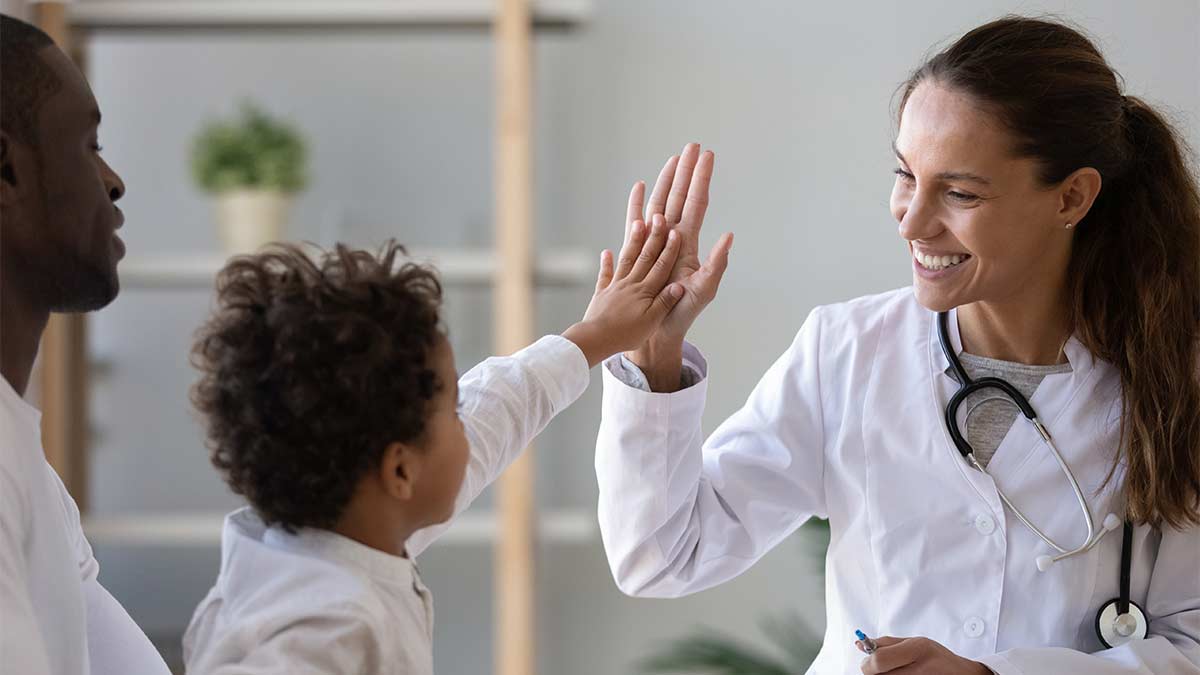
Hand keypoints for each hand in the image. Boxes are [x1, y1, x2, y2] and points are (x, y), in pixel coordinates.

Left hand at [562, 217, 684, 367]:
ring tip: (638, 222)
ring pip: (626, 259)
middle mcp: (631, 284)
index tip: (676, 232)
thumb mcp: (651, 321)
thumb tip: (680, 285)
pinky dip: (606, 263)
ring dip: (633, 241)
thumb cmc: (626, 334)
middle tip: (659, 217)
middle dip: (654, 236)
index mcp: (645, 291)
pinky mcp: (602, 294)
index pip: (661, 266)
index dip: (669, 249)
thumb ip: (665, 302)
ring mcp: (615, 286)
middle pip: (645, 256)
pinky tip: (606, 252)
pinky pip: (605, 275)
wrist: (596, 339)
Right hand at [624, 143, 732, 390]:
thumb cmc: (682, 311)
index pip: (696, 203)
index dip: (701, 179)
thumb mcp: (705, 289)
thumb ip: (717, 263)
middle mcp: (671, 237)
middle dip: (686, 171)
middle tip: (692, 146)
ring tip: (672, 159)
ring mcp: (654, 242)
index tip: (707, 156)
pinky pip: (634, 222)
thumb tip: (729, 236)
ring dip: (665, 181)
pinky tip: (639, 186)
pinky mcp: (637, 251)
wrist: (657, 329)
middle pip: (679, 196)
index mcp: (688, 242)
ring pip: (659, 203)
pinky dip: (636, 204)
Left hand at [858, 636, 991, 674]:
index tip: (869, 660)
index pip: (878, 660)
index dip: (868, 662)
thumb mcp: (915, 642)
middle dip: (874, 671)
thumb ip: (887, 643)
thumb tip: (860, 643)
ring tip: (900, 671)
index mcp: (917, 649)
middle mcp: (919, 668)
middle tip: (884, 668)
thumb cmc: (938, 658)